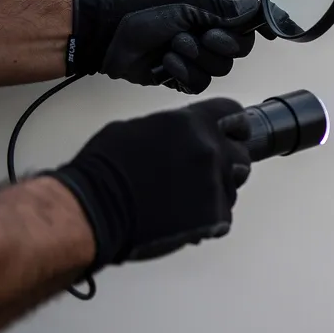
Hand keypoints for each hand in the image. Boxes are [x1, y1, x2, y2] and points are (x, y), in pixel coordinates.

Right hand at [45, 98, 253, 272]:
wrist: (94, 209)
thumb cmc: (103, 171)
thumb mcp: (137, 128)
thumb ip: (173, 129)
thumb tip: (181, 134)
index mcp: (191, 123)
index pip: (232, 113)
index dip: (232, 126)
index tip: (232, 133)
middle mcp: (209, 149)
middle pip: (240, 153)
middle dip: (225, 163)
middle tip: (199, 175)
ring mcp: (215, 183)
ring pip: (232, 186)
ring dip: (214, 192)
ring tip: (181, 200)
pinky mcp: (215, 215)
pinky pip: (223, 215)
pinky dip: (207, 219)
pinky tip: (181, 217)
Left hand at [69, 0, 279, 93]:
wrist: (107, 38)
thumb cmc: (141, 13)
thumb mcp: (182, 3)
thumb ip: (219, 9)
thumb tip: (253, 8)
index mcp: (212, 12)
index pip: (248, 21)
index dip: (261, 27)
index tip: (271, 34)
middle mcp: (209, 35)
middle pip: (241, 49)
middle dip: (222, 44)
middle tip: (203, 35)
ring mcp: (197, 58)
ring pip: (221, 69)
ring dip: (196, 57)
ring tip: (172, 47)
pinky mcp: (184, 78)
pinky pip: (200, 83)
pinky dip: (183, 72)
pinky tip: (166, 63)